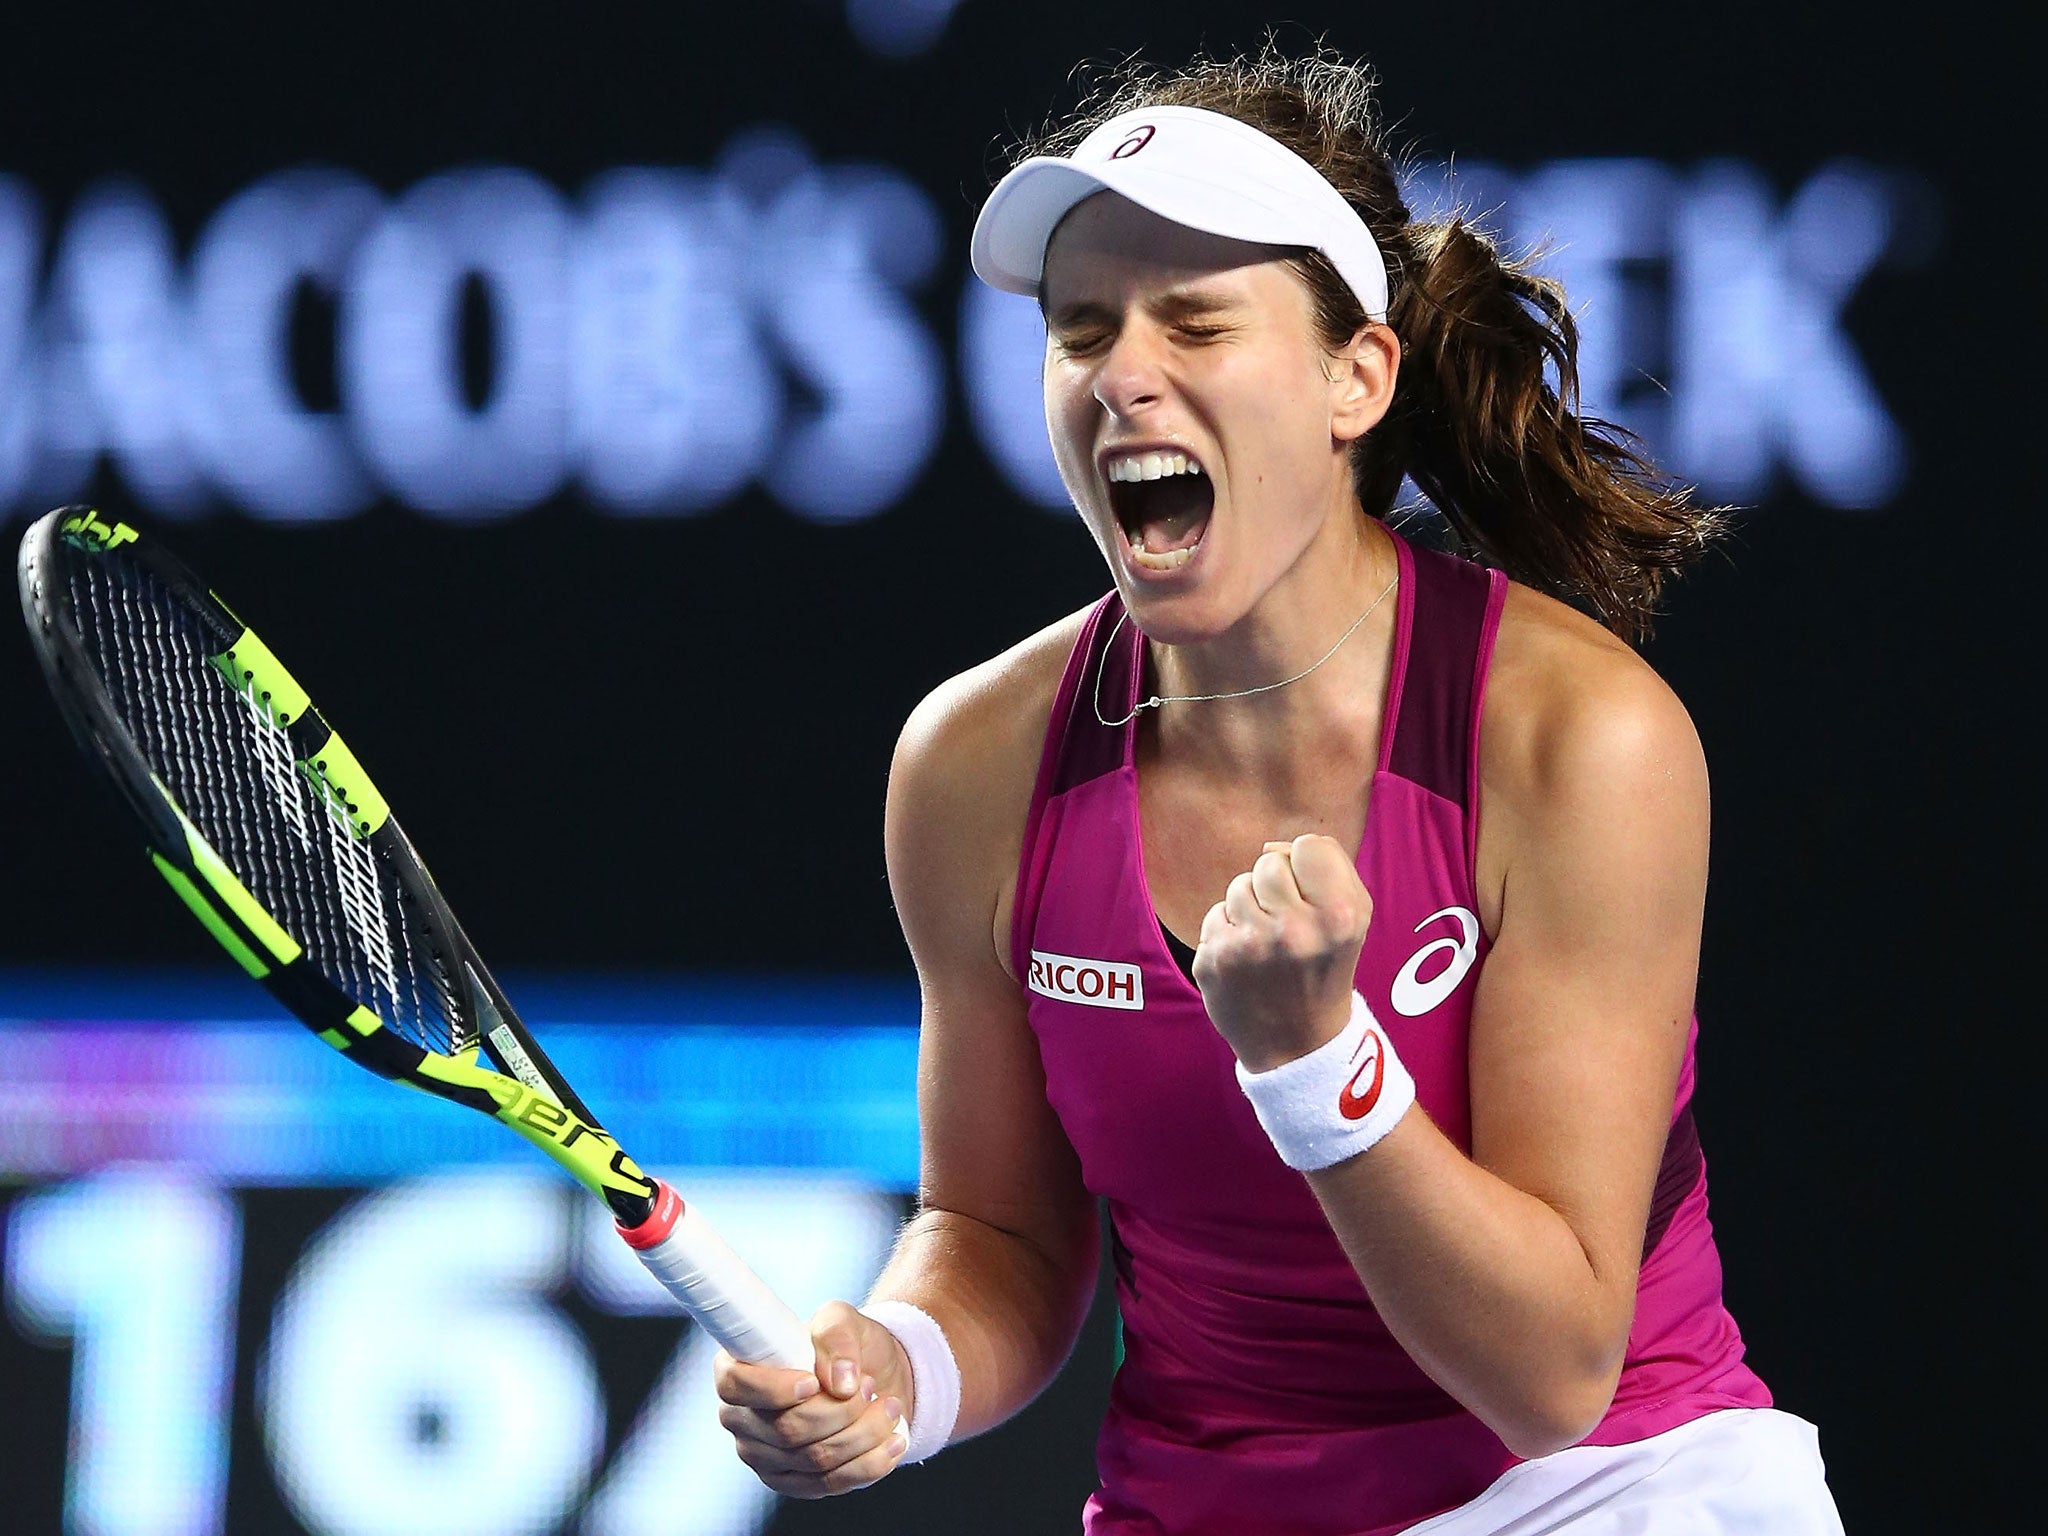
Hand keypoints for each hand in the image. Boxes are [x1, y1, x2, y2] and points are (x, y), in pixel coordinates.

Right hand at [714, 1300, 911, 1497]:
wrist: (872, 1379)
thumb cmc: (845, 1347)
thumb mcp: (844, 1321)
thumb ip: (837, 1336)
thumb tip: (840, 1381)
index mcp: (738, 1368)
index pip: (735, 1385)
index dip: (773, 1389)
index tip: (813, 1382)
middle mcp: (741, 1417)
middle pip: (786, 1429)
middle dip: (840, 1411)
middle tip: (870, 1386)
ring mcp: (764, 1457)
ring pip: (815, 1459)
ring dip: (863, 1434)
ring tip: (889, 1407)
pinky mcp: (794, 1484)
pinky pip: (831, 1484)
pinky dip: (869, 1464)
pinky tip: (893, 1442)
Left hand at [1193, 834, 1373, 1071]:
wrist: (1298, 1043)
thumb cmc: (1325, 966)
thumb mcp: (1353, 918)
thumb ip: (1328, 865)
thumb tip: (1271, 845)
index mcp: (1338, 917)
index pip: (1309, 845)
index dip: (1308, 869)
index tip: (1311, 899)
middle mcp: (1295, 931)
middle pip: (1269, 863)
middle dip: (1276, 889)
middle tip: (1289, 928)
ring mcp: (1250, 947)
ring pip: (1238, 887)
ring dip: (1250, 909)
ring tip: (1268, 946)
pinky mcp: (1214, 960)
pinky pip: (1215, 914)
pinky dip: (1228, 933)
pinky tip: (1245, 962)